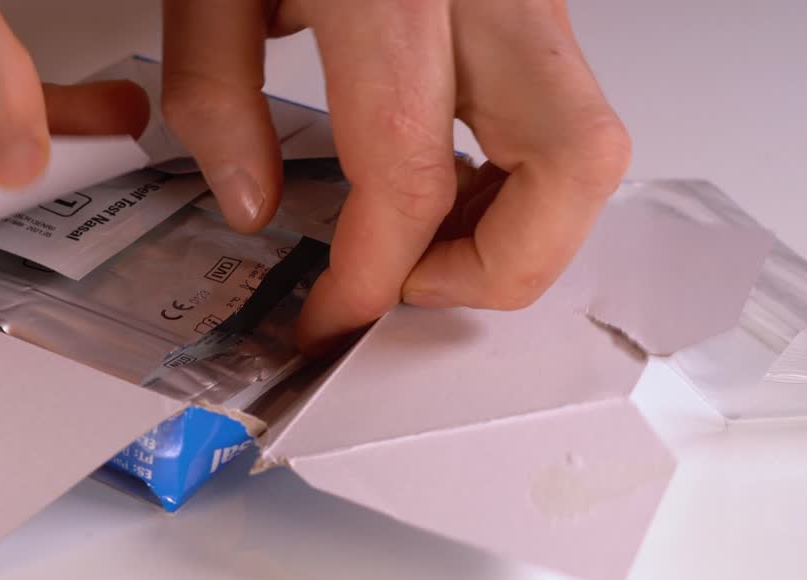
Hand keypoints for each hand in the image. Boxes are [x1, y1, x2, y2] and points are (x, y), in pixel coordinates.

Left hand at [161, 0, 630, 352]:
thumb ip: (217, 91)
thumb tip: (255, 204)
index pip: (409, 175)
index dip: (370, 278)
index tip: (330, 320)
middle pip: (570, 168)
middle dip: (498, 269)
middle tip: (409, 287)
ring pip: (589, 148)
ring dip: (521, 230)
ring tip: (425, 243)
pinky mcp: (530, 2)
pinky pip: (562, 114)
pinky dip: (517, 178)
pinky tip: (447, 182)